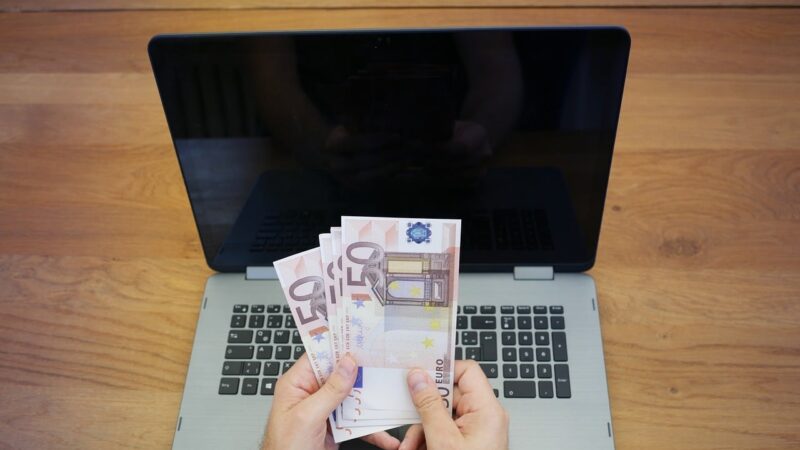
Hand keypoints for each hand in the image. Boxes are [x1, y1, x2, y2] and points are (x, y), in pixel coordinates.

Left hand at [262, 354, 400, 449]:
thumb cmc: (284, 448)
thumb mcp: (307, 416)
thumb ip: (330, 390)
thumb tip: (348, 364)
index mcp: (297, 383)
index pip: (320, 355)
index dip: (339, 345)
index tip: (361, 338)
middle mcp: (310, 393)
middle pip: (341, 376)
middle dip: (363, 374)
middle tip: (384, 366)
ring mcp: (323, 410)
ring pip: (353, 398)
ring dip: (371, 402)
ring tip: (390, 399)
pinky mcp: (334, 427)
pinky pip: (356, 422)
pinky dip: (370, 428)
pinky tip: (384, 434)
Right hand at [399, 360, 508, 449]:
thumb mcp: (442, 441)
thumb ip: (429, 406)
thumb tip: (418, 377)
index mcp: (487, 410)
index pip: (467, 371)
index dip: (442, 370)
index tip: (418, 375)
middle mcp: (485, 417)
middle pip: (448, 397)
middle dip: (423, 412)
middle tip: (407, 425)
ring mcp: (477, 431)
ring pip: (441, 416)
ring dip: (421, 431)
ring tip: (409, 447)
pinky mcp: (469, 443)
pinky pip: (444, 431)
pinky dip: (428, 440)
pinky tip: (416, 449)